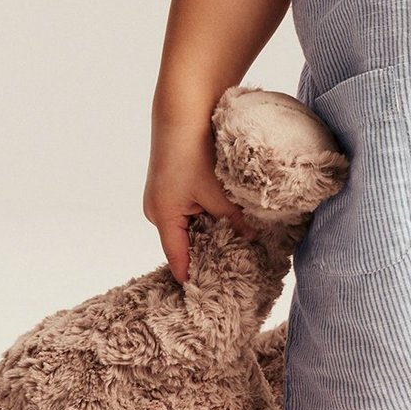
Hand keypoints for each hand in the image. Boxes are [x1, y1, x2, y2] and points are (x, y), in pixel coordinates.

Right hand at [143, 116, 258, 284]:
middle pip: (184, 243)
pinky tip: (226, 217)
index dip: (193, 276)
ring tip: (235, 243)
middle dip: (207, 252)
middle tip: (234, 268)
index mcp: (162, 216)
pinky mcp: (172, 186)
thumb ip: (235, 219)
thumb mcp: (219, 192)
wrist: (184, 111)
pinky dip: (206, 215)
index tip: (207, 298)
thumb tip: (253, 237)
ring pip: (189, 225)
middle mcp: (157, 210)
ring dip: (209, 230)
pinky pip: (189, 210)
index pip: (177, 258)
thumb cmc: (194, 151)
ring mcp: (163, 198)